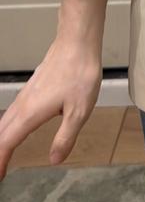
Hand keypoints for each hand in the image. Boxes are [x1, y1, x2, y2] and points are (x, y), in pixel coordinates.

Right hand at [0, 34, 102, 179]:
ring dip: (0, 140)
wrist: (77, 42)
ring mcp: (26, 94)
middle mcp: (23, 105)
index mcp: (31, 114)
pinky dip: (6, 127)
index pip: (6, 144)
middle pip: (0, 134)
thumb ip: (66, 137)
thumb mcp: (80, 110)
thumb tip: (55, 159)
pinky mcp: (32, 88)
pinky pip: (11, 112)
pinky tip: (14, 129)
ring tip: (2, 156)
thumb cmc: (80, 71)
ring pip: (3, 122)